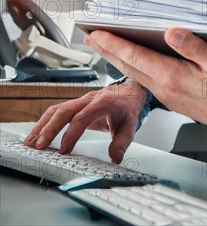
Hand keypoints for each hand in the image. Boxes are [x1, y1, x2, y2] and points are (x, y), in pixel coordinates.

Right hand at [23, 80, 146, 162]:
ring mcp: (80, 101)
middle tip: (38, 146)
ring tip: (30, 142)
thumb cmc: (128, 107)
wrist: (129, 92)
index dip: (71, 134)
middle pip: (64, 111)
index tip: (64, 150)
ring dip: (42, 125)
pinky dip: (45, 122)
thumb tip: (115, 158)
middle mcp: (88, 99)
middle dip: (49, 129)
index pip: (82, 117)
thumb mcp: (131, 124)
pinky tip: (36, 134)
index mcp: (103, 103)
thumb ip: (123, 141)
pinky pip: (57, 111)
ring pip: (56, 109)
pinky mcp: (75, 105)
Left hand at [84, 28, 206, 143]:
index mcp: (174, 77)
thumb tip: (172, 33)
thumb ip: (196, 49)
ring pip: (134, 74)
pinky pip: (144, 81)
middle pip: (128, 66)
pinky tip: (132, 63)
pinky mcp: (172, 98)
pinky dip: (131, 68)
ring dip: (116, 60)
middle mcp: (165, 88)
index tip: (98, 32)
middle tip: (90, 37)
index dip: (114, 43)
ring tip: (104, 48)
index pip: (136, 57)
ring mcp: (166, 95)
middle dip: (107, 51)